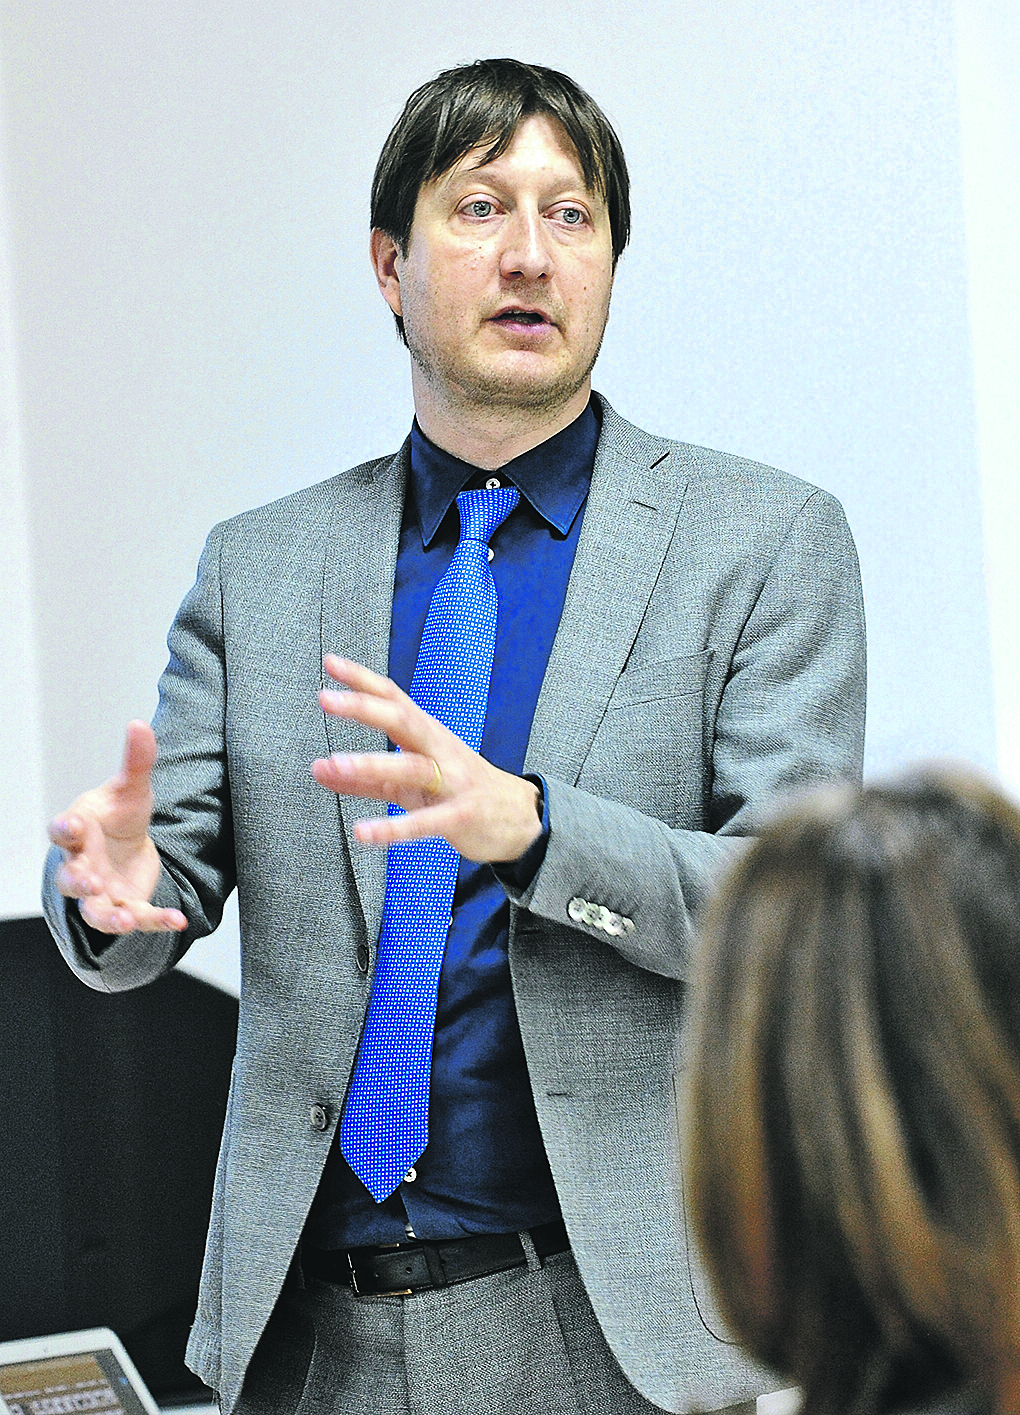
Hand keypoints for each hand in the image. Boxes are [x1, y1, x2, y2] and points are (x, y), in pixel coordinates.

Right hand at [49, 721, 186, 934]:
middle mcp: (82, 866)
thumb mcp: (132, 789)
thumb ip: (136, 761)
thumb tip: (139, 723)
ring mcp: (101, 892)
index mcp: (78, 833)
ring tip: (126, 920)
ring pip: (95, 912)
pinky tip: (178, 920)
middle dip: (78, 881)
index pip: (61, 831)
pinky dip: (157, 922)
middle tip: (90, 882)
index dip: (65, 827)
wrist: (128, 849)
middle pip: (69, 879)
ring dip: (109, 918)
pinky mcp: (127, 907)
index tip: (72, 823)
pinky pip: (139, 919)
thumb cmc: (119, 817)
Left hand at [312, 656, 542, 862]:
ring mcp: (453, 782)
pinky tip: (364, 832)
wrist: (519, 818)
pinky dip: (394, 827)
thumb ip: (362, 778)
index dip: (363, 680)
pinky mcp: (461, 816)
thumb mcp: (407, 784)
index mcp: (427, 736)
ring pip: (412, 767)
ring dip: (373, 763)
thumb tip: (318, 769)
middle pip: (403, 720)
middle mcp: (440, 750)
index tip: (330, 663)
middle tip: (326, 698)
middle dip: (365, 707)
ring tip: (336, 762)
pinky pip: (426, 821)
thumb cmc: (458, 791)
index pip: (393, 699)